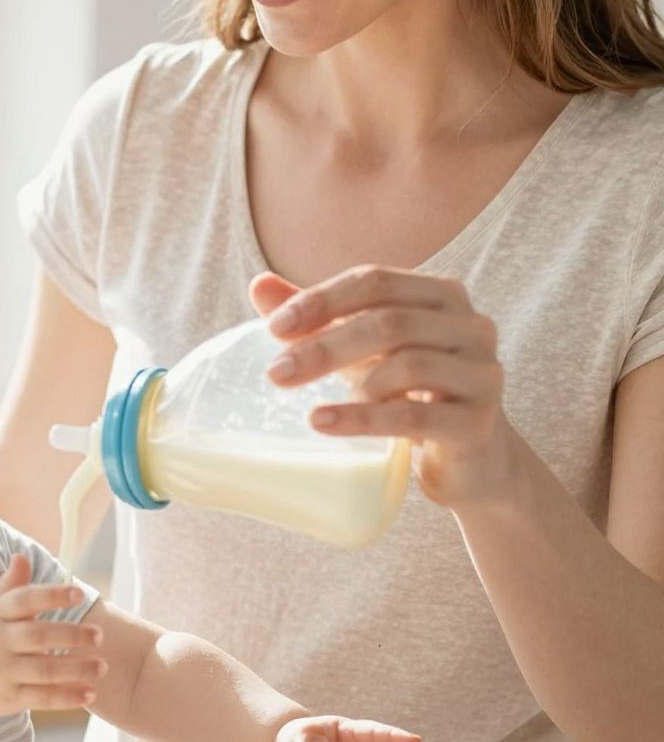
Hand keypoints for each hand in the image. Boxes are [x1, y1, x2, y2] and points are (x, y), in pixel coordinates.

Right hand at [0, 553, 105, 716]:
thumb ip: (9, 586)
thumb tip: (22, 557)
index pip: (25, 600)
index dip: (52, 595)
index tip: (79, 593)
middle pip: (39, 636)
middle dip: (72, 635)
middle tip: (99, 635)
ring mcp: (2, 671)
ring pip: (45, 670)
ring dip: (77, 669)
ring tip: (102, 666)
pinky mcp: (8, 698)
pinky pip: (42, 698)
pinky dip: (67, 697)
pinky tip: (89, 693)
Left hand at [251, 267, 518, 510]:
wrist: (471, 461)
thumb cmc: (412, 394)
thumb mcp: (365, 351)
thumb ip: (322, 318)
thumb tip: (259, 286)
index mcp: (442, 295)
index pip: (376, 281)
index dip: (323, 300)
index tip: (274, 327)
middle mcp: (471, 326)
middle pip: (390, 322)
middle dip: (325, 345)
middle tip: (276, 373)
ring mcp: (481, 374)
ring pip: (408, 364)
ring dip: (350, 383)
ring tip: (312, 409)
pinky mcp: (477, 423)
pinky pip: (414, 417)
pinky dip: (363, 419)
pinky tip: (323, 423)